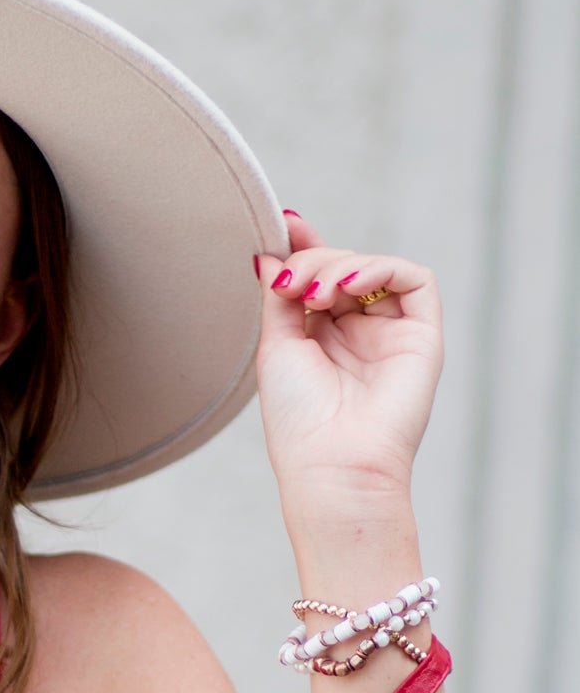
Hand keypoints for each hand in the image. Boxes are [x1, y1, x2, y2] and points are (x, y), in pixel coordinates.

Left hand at [254, 210, 443, 519]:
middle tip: (289, 286)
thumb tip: (269, 253)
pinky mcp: (423, 336)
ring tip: (310, 294)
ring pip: (374, 267)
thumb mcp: (277, 346)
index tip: (283, 227)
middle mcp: (359, 334)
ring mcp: (392, 334)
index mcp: (323, 338)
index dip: (304, 248)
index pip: (320, 277)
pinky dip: (380, 268)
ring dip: (338, 266)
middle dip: (312, 263)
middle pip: (342, 267)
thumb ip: (278, 296)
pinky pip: (414, 280)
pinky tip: (349, 286)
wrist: (333, 465)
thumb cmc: (299, 420)